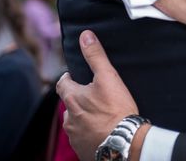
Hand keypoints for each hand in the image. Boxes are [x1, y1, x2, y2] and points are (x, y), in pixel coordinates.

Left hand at [56, 30, 140, 159]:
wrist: (123, 142)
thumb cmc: (116, 109)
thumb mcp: (108, 77)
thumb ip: (95, 56)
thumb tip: (85, 36)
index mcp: (72, 98)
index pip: (61, 84)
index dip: (67, 79)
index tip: (75, 76)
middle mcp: (69, 118)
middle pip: (69, 104)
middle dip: (78, 100)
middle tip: (93, 96)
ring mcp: (74, 135)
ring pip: (75, 122)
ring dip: (83, 117)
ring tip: (100, 115)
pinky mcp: (82, 149)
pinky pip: (82, 138)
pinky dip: (89, 133)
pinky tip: (102, 130)